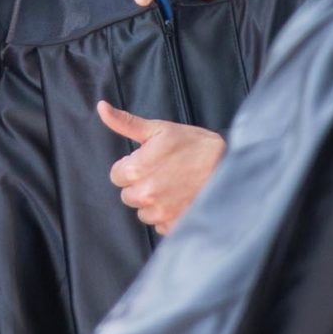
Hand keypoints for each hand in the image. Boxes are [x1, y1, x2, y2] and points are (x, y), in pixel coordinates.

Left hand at [98, 101, 225, 234]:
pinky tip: (181, 199)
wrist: (231, 167)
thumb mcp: (159, 129)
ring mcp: (161, 212)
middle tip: (163, 172)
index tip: (149, 161)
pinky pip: (159, 224)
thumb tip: (101, 108)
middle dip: (140, 184)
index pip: (116, 175)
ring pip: (142, 211)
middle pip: (128, 195)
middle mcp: (145, 194)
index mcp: (136, 170)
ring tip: (174, 186)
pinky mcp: (174, 225)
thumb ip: (126, 123)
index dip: (131, 166)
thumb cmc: (195, 146)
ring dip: (153, 201)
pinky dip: (167, 214)